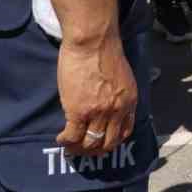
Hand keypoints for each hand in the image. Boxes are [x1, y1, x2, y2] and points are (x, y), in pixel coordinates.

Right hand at [56, 37, 137, 156]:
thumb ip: (118, 95)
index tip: (102, 141)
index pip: (125, 131)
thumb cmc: (104, 53)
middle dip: (96, 150)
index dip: (112, 140)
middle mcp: (117, 110)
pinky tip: (61, 138)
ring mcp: (99, 112)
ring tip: (71, 146)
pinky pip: (72, 136)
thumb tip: (107, 107)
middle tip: (84, 149)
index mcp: (130, 100)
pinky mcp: (79, 111)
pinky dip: (66, 141)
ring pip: (90, 143)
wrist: (92, 41)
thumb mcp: (122, 77)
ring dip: (79, 149)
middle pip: (108, 143)